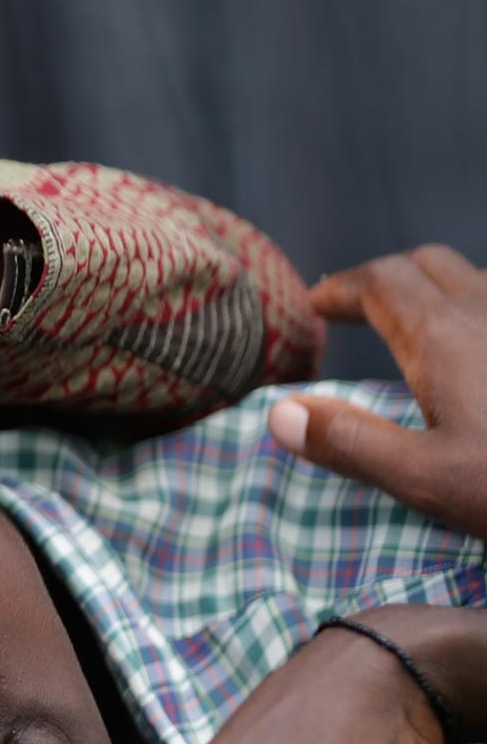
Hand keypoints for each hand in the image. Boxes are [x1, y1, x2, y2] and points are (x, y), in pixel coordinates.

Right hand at [269, 244, 486, 539]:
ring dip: (439, 293)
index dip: (341, 288)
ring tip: (420, 332)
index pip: (379, 282)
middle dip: (387, 279)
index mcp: (444, 338)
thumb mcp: (428, 479)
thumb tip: (278, 412)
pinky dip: (481, 315)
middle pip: (430, 265)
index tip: (315, 307)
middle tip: (359, 310)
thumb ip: (350, 442)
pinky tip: (485, 357)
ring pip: (479, 282)